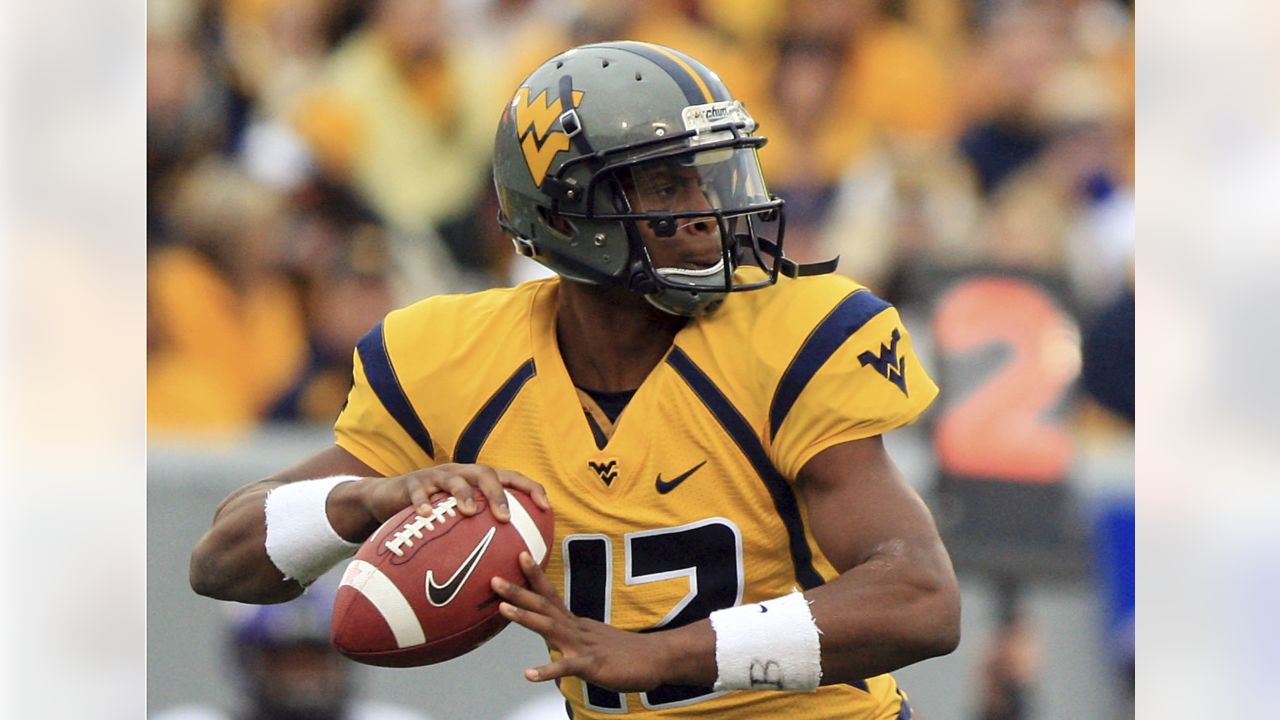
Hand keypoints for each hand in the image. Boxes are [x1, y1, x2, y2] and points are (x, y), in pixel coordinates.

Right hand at [335, 464, 549, 540]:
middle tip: (505, 517)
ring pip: (454, 479)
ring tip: (468, 512)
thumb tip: (506, 570)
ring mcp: (436, 477)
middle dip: (498, 494)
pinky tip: (424, 516)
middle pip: (486, 474)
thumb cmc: (432, 515)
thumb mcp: (456, 521)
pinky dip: (421, 502)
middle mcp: (461, 474)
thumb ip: (479, 536)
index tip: (546, 508)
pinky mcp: (412, 484)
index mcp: (478, 481)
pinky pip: (417, 491)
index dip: (530, 489)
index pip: (510, 478)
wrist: (387, 498)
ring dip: (463, 494)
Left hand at [492, 552, 666, 692]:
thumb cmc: (625, 652)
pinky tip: (529, 673)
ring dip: (526, 618)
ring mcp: (584, 645)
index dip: (534, 576)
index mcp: (576, 623)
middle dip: (518, 592)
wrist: (658, 658)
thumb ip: (572, 634)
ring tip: (503, 609)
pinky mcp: (592, 665)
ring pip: (551, 628)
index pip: (551, 595)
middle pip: (544, 606)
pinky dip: (548, 669)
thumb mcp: (593, 639)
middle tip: (494, 578)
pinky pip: (567, 666)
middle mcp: (577, 629)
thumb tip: (553, 630)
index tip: (519, 555)